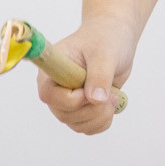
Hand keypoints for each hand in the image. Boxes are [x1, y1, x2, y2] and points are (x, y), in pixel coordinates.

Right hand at [37, 16, 137, 135]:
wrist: (115, 38)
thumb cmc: (105, 39)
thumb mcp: (105, 53)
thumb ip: (100, 75)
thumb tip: (96, 100)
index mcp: (52, 70)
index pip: (49, 95)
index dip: (71, 99)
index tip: (88, 88)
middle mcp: (56, 88)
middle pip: (65, 115)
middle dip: (92, 109)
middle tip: (111, 93)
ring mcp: (68, 101)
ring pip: (78, 125)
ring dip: (100, 116)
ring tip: (114, 95)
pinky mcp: (82, 108)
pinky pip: (89, 127)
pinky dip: (103, 120)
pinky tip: (112, 103)